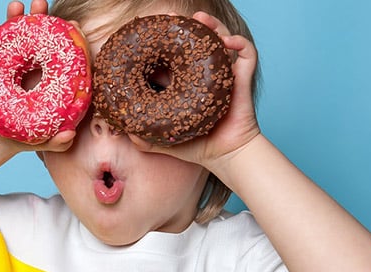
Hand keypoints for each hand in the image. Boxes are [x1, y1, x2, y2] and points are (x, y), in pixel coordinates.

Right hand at [0, 0, 78, 153]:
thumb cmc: (24, 136)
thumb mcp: (41, 140)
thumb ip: (56, 142)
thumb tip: (68, 136)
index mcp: (55, 79)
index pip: (67, 54)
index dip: (71, 39)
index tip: (73, 27)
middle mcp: (38, 66)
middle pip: (43, 37)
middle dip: (42, 18)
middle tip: (40, 4)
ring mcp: (19, 63)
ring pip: (20, 36)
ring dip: (17, 18)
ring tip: (15, 7)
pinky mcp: (0, 64)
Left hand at [128, 11, 260, 170]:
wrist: (225, 156)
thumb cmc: (197, 147)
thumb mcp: (164, 141)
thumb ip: (144, 138)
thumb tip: (125, 132)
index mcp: (183, 83)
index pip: (172, 56)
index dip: (164, 42)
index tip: (153, 31)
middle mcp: (203, 74)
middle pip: (196, 41)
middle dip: (187, 26)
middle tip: (174, 17)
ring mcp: (223, 73)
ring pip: (220, 40)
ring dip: (212, 26)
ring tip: (201, 19)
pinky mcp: (242, 79)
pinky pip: (246, 54)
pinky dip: (239, 43)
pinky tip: (228, 42)